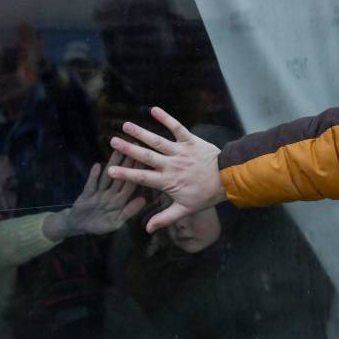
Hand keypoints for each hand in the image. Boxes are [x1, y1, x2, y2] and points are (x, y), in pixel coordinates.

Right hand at [43, 151, 145, 240]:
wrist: (78, 226)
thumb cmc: (99, 225)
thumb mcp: (115, 223)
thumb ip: (128, 212)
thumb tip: (143, 200)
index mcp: (120, 200)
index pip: (131, 184)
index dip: (138, 171)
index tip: (144, 158)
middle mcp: (110, 193)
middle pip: (120, 175)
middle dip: (127, 161)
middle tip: (133, 144)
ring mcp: (98, 192)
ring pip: (107, 176)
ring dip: (112, 163)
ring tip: (117, 149)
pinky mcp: (86, 194)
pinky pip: (91, 185)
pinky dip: (93, 176)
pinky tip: (97, 165)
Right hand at [107, 107, 226, 232]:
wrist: (228, 179)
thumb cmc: (205, 196)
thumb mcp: (185, 210)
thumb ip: (165, 219)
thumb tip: (147, 229)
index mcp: (168, 181)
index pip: (142, 177)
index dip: (126, 174)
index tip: (110, 171)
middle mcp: (171, 165)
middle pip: (146, 156)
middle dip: (128, 149)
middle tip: (113, 141)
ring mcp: (180, 151)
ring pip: (157, 141)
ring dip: (141, 132)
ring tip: (126, 125)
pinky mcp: (191, 141)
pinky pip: (177, 128)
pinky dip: (166, 118)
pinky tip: (154, 110)